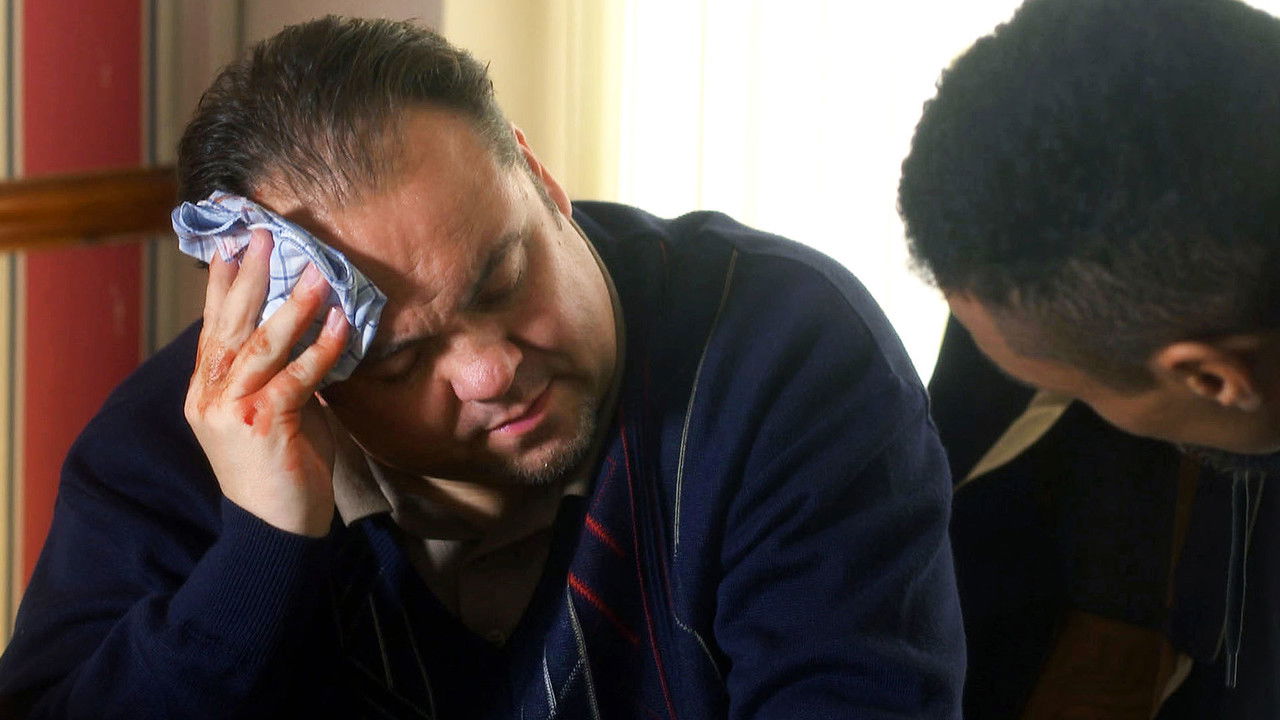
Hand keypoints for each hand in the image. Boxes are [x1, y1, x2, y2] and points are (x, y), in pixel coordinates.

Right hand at [184, 228, 349, 536]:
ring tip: (316, 272)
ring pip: (260, 344)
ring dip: (292, 305)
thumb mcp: (276, 413)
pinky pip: (294, 378)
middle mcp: (210, 396)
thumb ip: (281, 374)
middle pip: (229, 323)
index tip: (235, 243)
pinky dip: (319, 349)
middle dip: (249, 275)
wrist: (276, 533)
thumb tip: (307, 333)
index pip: (214, 326)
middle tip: (266, 234)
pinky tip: (340, 325)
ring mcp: (231, 411)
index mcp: (207, 391)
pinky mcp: (262, 426)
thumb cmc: (284, 470)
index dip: (223, 283)